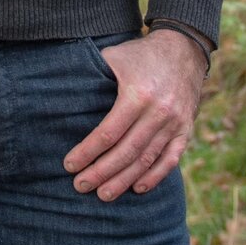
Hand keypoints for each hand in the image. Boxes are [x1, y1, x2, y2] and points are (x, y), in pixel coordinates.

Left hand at [62, 29, 208, 200]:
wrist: (184, 49)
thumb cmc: (140, 54)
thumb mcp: (114, 56)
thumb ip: (92, 74)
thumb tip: (59, 91)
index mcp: (138, 94)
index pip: (108, 133)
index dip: (87, 152)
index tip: (70, 165)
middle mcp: (159, 112)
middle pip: (126, 152)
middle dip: (102, 172)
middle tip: (80, 185)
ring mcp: (175, 123)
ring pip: (147, 159)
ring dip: (124, 180)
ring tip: (103, 195)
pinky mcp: (186, 130)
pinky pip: (171, 159)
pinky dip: (155, 176)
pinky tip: (137, 188)